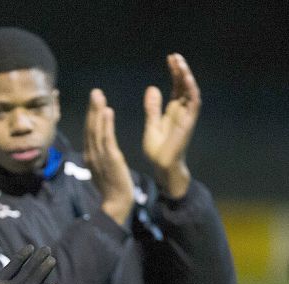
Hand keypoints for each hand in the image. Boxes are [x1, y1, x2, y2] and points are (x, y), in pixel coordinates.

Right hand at [83, 89, 134, 225]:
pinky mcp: (110, 159)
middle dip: (92, 109)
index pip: (89, 132)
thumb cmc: (113, 188)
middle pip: (90, 128)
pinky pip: (107, 138)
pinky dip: (106, 124)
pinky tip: (108, 111)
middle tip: (95, 92)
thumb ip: (100, 157)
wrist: (117, 203)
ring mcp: (99, 156)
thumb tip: (98, 148)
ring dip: (97, 112)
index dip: (91, 116)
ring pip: (97, 130)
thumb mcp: (103, 169)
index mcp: (90, 156)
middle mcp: (91, 154)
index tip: (95, 102)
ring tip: (99, 97)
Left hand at [143, 53, 199, 197]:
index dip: (175, 73)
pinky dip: (190, 92)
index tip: (170, 58)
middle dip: (181, 71)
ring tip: (180, 64)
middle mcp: (182, 111)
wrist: (162, 166)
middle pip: (184, 86)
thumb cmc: (158, 150)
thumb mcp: (151, 124)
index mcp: (172, 110)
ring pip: (190, 92)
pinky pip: (193, 104)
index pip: (176, 87)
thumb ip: (152, 107)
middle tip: (175, 56)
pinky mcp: (188, 123)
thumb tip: (152, 88)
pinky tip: (186, 80)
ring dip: (186, 78)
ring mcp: (187, 117)